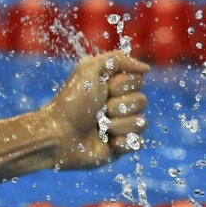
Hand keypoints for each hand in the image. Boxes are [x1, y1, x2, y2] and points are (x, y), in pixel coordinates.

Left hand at [48, 51, 148, 169]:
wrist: (59, 134)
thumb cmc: (72, 101)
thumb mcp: (89, 69)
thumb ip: (118, 59)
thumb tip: (146, 68)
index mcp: (112, 86)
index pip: (138, 80)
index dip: (121, 85)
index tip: (103, 88)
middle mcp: (119, 104)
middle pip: (142, 101)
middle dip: (118, 105)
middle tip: (99, 110)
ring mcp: (121, 126)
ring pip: (141, 123)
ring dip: (117, 124)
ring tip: (99, 126)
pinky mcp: (121, 146)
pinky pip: (138, 143)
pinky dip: (122, 142)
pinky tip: (107, 141)